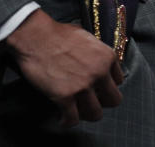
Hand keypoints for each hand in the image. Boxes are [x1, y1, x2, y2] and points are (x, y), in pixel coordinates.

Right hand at [5, 9, 122, 125]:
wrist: (35, 36)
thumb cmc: (57, 33)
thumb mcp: (87, 37)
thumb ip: (96, 53)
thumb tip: (97, 62)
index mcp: (106, 57)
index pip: (119, 81)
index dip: (107, 85)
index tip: (98, 88)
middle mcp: (99, 72)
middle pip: (114, 100)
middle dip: (102, 102)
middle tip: (90, 101)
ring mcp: (83, 86)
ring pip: (96, 114)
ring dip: (86, 114)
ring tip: (76, 111)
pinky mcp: (64, 96)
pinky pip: (72, 119)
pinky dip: (66, 121)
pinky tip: (61, 118)